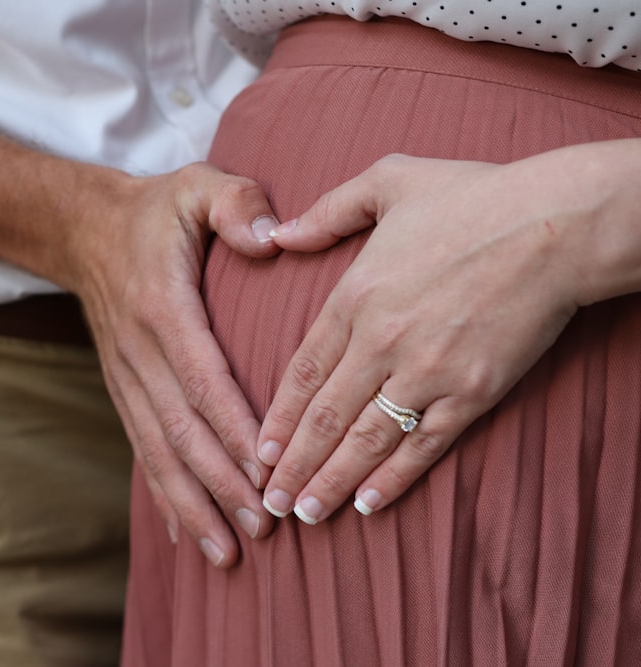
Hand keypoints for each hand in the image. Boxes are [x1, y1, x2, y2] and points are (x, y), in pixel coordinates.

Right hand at [0, 81, 282, 564]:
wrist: (80, 229)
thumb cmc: (155, 211)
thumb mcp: (198, 184)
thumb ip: (237, 203)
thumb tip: (272, 239)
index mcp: (163, 306)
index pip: (203, 378)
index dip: (233, 428)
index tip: (267, 473)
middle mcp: (140, 352)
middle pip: (181, 430)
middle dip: (220, 485)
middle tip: (263, 529)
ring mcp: (127, 377)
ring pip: (159, 451)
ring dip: (193, 504)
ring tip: (228, 553)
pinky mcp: (124, 390)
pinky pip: (144, 448)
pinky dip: (164, 495)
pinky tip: (186, 534)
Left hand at [253, 146, 640, 524]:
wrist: (557, 222)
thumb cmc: (474, 196)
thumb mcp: (389, 180)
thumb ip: (327, 212)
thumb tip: (277, 235)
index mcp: (355, 295)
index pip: (301, 371)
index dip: (277, 416)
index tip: (258, 449)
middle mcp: (382, 341)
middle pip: (324, 416)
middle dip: (293, 464)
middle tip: (269, 500)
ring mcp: (427, 371)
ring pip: (365, 440)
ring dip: (331, 481)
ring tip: (305, 514)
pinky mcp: (472, 391)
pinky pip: (423, 445)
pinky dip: (393, 478)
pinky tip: (368, 505)